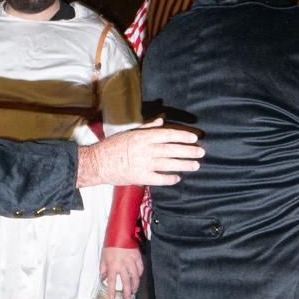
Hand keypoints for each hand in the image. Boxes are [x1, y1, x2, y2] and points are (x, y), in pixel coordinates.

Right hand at [81, 119, 204, 186]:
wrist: (97, 163)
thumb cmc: (113, 146)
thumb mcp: (130, 132)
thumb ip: (147, 127)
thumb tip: (161, 120)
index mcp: (143, 137)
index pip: (168, 135)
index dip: (183, 136)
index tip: (194, 138)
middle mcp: (145, 150)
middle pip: (172, 150)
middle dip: (189, 151)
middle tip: (201, 152)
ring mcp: (143, 164)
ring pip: (169, 164)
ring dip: (184, 165)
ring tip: (195, 165)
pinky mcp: (140, 177)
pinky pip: (160, 179)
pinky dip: (170, 179)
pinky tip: (178, 178)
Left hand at [100, 244, 143, 298]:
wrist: (120, 234)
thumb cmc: (110, 246)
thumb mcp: (103, 258)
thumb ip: (103, 269)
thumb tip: (102, 279)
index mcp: (113, 266)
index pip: (112, 281)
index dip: (112, 291)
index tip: (112, 297)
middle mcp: (123, 266)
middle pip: (126, 283)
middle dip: (127, 293)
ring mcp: (132, 262)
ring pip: (135, 277)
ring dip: (135, 286)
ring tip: (134, 291)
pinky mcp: (138, 258)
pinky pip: (140, 269)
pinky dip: (140, 275)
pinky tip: (138, 278)